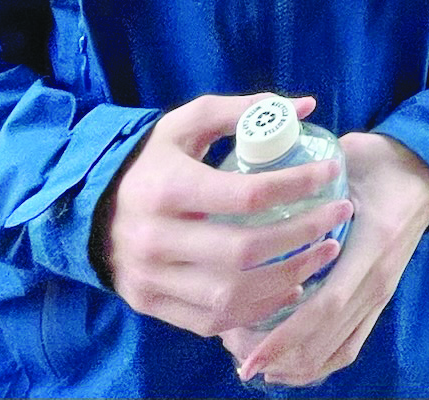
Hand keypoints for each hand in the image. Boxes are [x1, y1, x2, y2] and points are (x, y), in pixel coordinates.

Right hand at [98, 93, 353, 338]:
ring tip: (324, 252)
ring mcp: (153, 279)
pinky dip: (260, 308)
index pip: (246, 193)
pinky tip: (290, 285)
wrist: (91, 207)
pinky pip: (217, 320)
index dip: (296, 185)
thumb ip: (241, 111)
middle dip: (303, 235)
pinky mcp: (154, 307)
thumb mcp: (186, 124)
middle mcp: (157, 238)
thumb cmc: (151, 160)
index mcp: (167, 187)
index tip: (329, 174)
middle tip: (338, 216)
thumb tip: (305, 107)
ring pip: (235, 294)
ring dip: (291, 276)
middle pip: (246, 249)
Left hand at [225, 132, 428, 387]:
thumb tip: (252, 176)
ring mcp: (380, 295)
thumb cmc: (379, 161)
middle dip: (279, 355)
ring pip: (337, 351)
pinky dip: (318, 362)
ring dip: (295, 365)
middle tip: (234, 351)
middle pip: (327, 338)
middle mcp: (377, 280)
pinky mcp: (379, 301)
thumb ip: (305, 175)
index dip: (288, 334)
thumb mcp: (346, 160)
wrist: (424, 173)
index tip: (250, 350)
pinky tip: (288, 364)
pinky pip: (349, 345)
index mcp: (369, 246)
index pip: (328, 304)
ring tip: (252, 360)